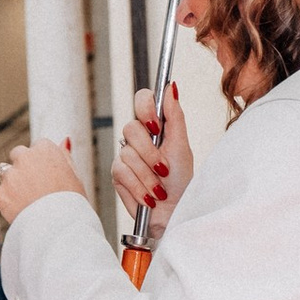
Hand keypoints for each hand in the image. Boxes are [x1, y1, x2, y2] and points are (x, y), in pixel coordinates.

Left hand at [0, 136, 87, 222]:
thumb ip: (65, 157)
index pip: (38, 147)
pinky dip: (6, 200)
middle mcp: (25, 157)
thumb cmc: (71, 203)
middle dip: (24, 167)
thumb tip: (64, 141)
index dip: (43, 162)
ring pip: (6, 172)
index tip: (48, 176)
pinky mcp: (0, 193)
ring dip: (13, 182)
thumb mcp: (75, 177)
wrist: (59, 228)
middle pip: (18, 154)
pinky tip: (21, 209)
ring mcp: (10, 175)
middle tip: (36, 187)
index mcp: (46, 149)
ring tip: (29, 200)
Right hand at [112, 84, 190, 235]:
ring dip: (147, 176)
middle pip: (131, 129)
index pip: (142, 99)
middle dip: (150, 153)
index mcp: (156, 126)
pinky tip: (149, 197)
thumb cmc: (181, 181)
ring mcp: (125, 155)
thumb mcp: (182, 146)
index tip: (156, 127)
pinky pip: (121, 172)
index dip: (145, 108)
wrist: (173, 213)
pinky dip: (138, 187)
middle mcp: (138, 138)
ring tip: (160, 189)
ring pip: (127, 154)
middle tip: (163, 169)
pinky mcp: (117, 174)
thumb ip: (175, 116)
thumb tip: (171, 86)